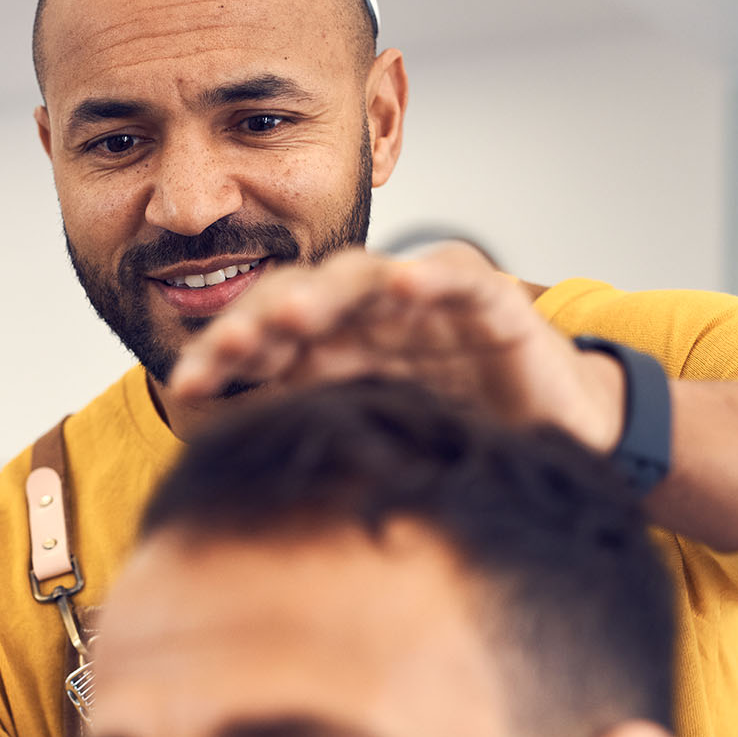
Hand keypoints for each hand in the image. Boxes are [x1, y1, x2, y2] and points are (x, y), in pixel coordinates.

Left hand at [168, 241, 624, 452]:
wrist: (551, 443)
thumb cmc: (456, 440)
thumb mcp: (368, 444)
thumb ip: (306, 436)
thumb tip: (216, 460)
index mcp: (333, 350)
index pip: (263, 335)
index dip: (224, 353)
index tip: (186, 387)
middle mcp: (368, 319)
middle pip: (298, 298)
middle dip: (257, 320)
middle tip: (226, 348)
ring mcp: (424, 305)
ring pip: (362, 278)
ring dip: (324, 293)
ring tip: (292, 317)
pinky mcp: (487, 302)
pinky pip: (456, 277)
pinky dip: (432, 277)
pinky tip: (406, 286)